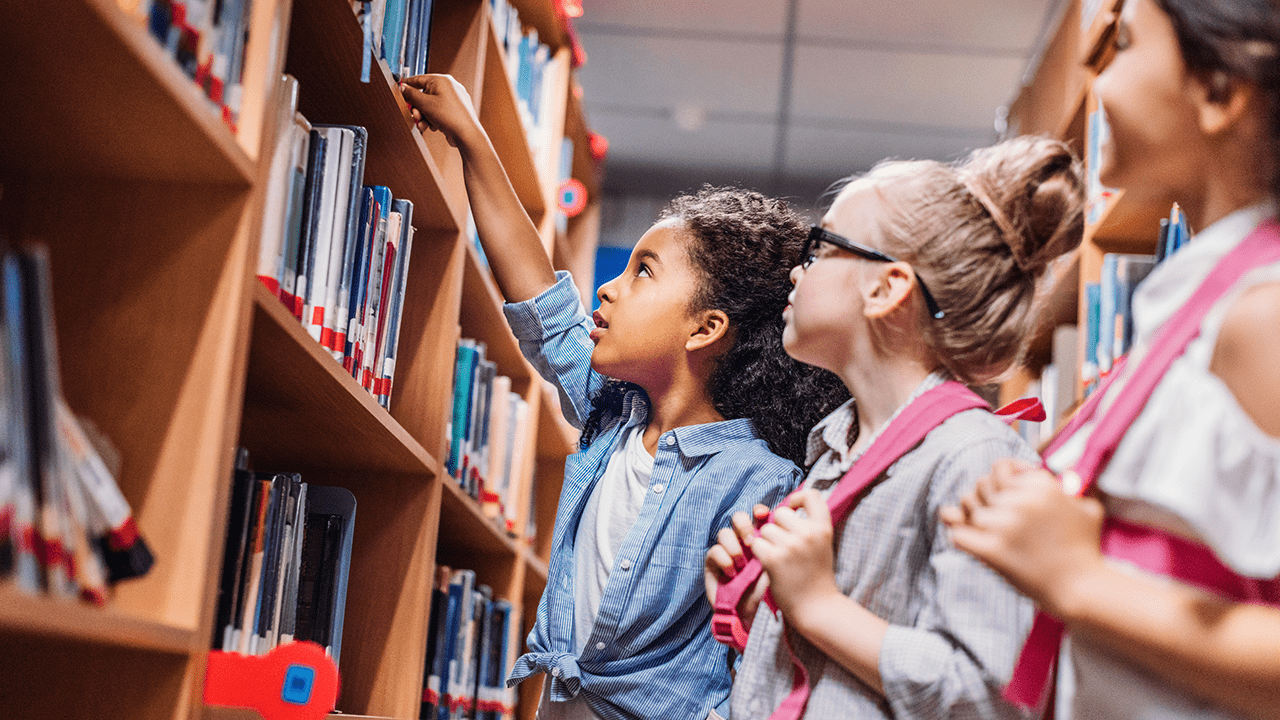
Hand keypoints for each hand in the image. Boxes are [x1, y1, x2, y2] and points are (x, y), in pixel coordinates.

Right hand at [399, 73, 483, 148]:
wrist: (467, 135)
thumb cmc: (450, 117)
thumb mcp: (425, 104)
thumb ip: (411, 94)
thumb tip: (402, 87)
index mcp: (442, 80)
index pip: (419, 79)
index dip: (407, 86)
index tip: (399, 91)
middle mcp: (449, 87)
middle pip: (424, 95)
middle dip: (417, 107)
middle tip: (414, 115)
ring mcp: (453, 100)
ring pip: (430, 106)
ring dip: (423, 116)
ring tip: (423, 124)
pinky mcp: (454, 111)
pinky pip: (438, 112)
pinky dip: (432, 119)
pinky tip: (432, 127)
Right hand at [704, 505, 770, 632]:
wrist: (752, 616)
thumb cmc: (767, 593)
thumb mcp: (775, 566)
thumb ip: (774, 547)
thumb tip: (776, 527)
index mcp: (760, 539)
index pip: (757, 516)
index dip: (758, 511)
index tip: (763, 514)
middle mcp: (742, 542)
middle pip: (737, 518)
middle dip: (743, 524)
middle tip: (751, 540)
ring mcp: (726, 552)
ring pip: (724, 533)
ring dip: (734, 546)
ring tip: (742, 563)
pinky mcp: (712, 564)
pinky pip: (714, 550)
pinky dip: (723, 559)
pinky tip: (732, 573)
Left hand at [750, 490, 841, 624]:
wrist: (816, 607)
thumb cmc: (816, 575)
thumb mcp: (822, 544)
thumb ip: (810, 524)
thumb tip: (787, 505)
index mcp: (823, 527)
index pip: (811, 494)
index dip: (797, 498)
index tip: (793, 511)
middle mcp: (808, 533)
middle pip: (780, 513)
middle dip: (777, 527)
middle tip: (785, 547)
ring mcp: (790, 546)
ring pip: (765, 530)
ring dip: (767, 542)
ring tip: (780, 559)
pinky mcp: (773, 558)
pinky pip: (756, 544)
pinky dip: (759, 554)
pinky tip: (770, 565)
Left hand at [940, 458, 1107, 616]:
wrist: (1082, 588)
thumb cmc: (1084, 549)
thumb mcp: (1085, 508)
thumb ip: (1064, 486)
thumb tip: (1029, 471)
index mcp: (1042, 485)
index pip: (1000, 467)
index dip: (1000, 481)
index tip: (1007, 496)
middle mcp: (1023, 501)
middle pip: (981, 485)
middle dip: (985, 498)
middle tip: (997, 515)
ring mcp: (1007, 525)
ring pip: (969, 507)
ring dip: (973, 518)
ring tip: (989, 530)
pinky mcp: (995, 551)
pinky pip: (959, 534)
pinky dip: (959, 535)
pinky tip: (969, 541)